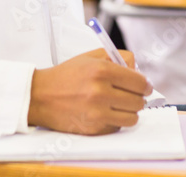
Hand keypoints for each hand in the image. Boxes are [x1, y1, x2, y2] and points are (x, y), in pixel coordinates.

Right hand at [28, 49, 151, 134]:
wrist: (40, 96)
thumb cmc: (66, 76)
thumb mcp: (91, 56)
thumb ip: (118, 58)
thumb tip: (138, 70)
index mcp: (102, 70)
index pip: (139, 82)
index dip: (145, 85)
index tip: (145, 86)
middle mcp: (100, 92)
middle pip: (139, 101)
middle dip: (138, 98)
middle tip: (130, 95)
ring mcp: (97, 112)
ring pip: (132, 117)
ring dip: (129, 111)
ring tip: (119, 105)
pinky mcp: (93, 129)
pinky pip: (118, 127)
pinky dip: (115, 121)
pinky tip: (105, 113)